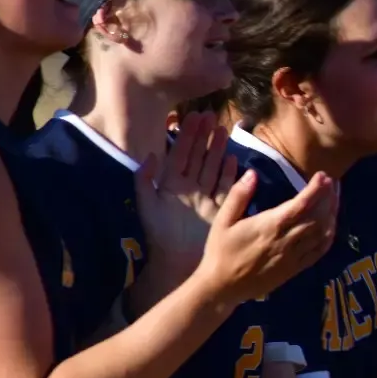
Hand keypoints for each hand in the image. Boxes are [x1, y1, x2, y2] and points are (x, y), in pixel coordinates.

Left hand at [135, 112, 239, 276]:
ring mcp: (206, 196)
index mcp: (170, 184)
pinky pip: (226, 186)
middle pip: (198, 156)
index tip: (192, 116)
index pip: (179, 154)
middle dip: (204, 136)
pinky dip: (229, 172)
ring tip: (223, 129)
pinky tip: (232, 158)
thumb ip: (144, 180)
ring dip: (218, 149)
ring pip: (212, 167)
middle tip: (211, 115)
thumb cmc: (159, 235)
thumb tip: (151, 154)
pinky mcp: (220, 208)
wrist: (176, 262)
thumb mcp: (146, 205)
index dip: (186, 135)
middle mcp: (189, 187)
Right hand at [195, 169, 338, 303]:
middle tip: (332, 182)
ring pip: (322, 233)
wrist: (222, 287)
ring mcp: (294, 256)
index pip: (301, 205)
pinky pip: (319, 251)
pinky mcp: (296, 268)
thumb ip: (238, 195)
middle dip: (328, 198)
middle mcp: (287, 241)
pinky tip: (331, 225)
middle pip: (317, 217)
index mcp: (270, 226)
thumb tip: (252, 173)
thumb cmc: (221, 251)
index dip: (316, 189)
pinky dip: (329, 236)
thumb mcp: (222, 220)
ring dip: (332, 214)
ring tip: (334, 198)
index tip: (323, 175)